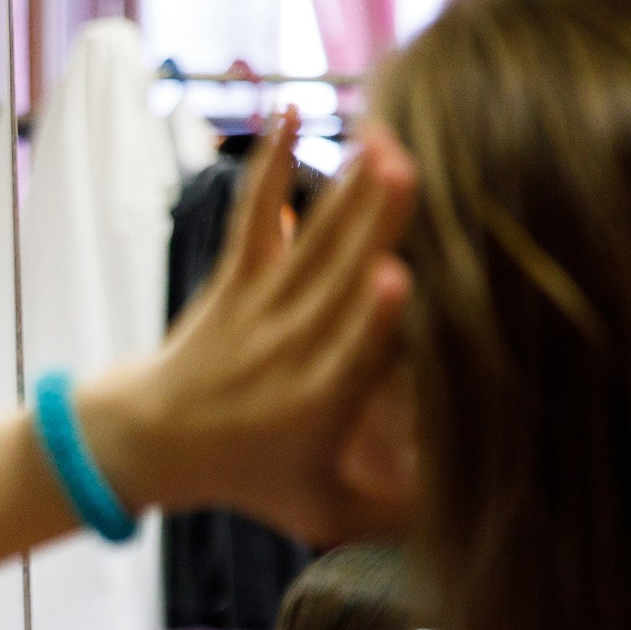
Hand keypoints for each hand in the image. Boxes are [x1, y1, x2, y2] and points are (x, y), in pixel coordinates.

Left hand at [79, 111, 417, 546]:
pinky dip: (268, 165)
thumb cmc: (250, 477)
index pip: (355, 356)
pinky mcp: (236, 278)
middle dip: (374, 225)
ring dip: (345, 189)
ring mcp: (259, 307)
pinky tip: (287, 111)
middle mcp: (289, 348)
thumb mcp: (321, 510)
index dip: (377, 318)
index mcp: (318, 403)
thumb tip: (482, 517)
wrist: (148, 441)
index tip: (398, 279)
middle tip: (409, 170)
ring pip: (308, 242)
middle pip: (338, 281)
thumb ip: (396, 513)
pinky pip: (255, 216)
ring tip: (383, 139)